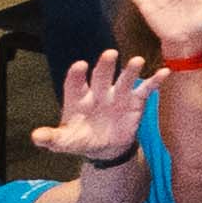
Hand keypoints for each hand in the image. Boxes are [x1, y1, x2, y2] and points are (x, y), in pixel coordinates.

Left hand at [41, 47, 154, 173]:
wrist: (105, 148)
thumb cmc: (81, 140)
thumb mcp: (64, 142)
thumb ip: (51, 138)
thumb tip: (36, 136)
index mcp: (78, 98)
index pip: (75, 84)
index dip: (77, 75)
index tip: (80, 66)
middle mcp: (98, 92)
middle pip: (101, 76)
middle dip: (105, 66)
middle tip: (110, 54)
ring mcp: (117, 95)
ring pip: (124, 80)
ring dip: (130, 70)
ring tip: (137, 61)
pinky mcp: (135, 101)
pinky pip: (145, 90)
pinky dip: (155, 81)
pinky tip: (164, 72)